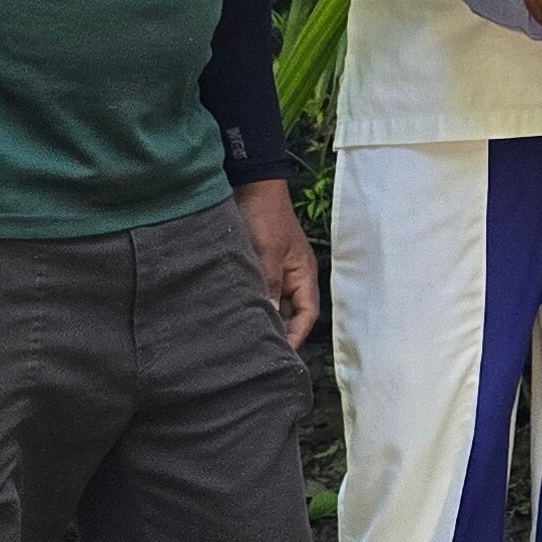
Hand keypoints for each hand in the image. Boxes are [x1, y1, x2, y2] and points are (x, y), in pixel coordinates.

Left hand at [234, 179, 320, 348]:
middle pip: (290, 313)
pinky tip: (235, 314)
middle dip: (278, 332)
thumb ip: (268, 287)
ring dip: (262, 317)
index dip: (296, 335)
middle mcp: (292, 276)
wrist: (251, 185)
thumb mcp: (266, 253)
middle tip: (258, 353)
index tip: (280, 355)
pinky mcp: (259, 266)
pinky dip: (251, 304)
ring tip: (245, 337)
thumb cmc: (265, 216)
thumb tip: (266, 321)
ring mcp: (276, 271)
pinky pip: (259, 292)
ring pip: (272, 303)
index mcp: (304, 274)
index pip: (306, 314)